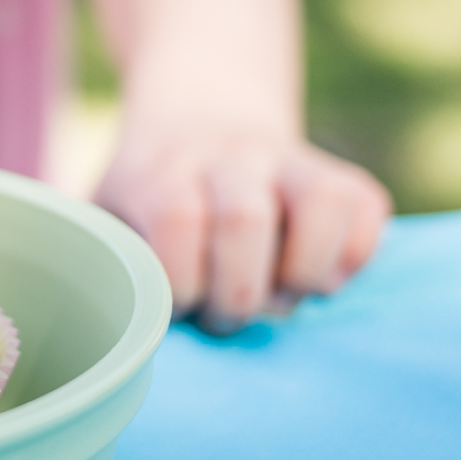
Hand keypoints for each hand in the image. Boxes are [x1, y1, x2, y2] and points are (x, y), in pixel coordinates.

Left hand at [95, 125, 390, 329]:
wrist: (200, 115)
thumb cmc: (145, 198)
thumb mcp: (104, 217)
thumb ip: (95, 263)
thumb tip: (102, 344)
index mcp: (163, 171)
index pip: (177, 218)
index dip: (180, 279)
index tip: (175, 307)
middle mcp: (228, 156)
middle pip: (245, 217)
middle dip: (238, 292)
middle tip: (225, 315)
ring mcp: (289, 161)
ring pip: (322, 200)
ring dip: (304, 271)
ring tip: (281, 295)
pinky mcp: (341, 175)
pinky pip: (365, 208)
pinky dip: (351, 257)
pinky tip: (317, 276)